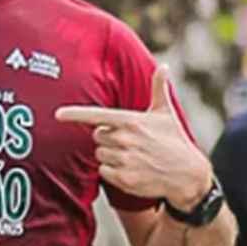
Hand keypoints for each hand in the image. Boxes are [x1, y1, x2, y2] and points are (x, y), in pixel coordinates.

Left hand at [55, 66, 211, 207]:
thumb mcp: (166, 113)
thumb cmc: (175, 140)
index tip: (58, 114)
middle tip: (128, 142)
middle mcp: (125, 140)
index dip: (75, 115)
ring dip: (110, 156)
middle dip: (108, 139)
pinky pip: (103, 172)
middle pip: (97, 136)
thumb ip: (159, 88)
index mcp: (131, 121)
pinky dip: (112, 172)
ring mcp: (124, 160)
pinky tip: (131, 169)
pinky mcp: (124, 179)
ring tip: (132, 156)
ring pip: (99, 155)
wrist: (188, 174)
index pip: (96, 116)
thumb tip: (164, 66)